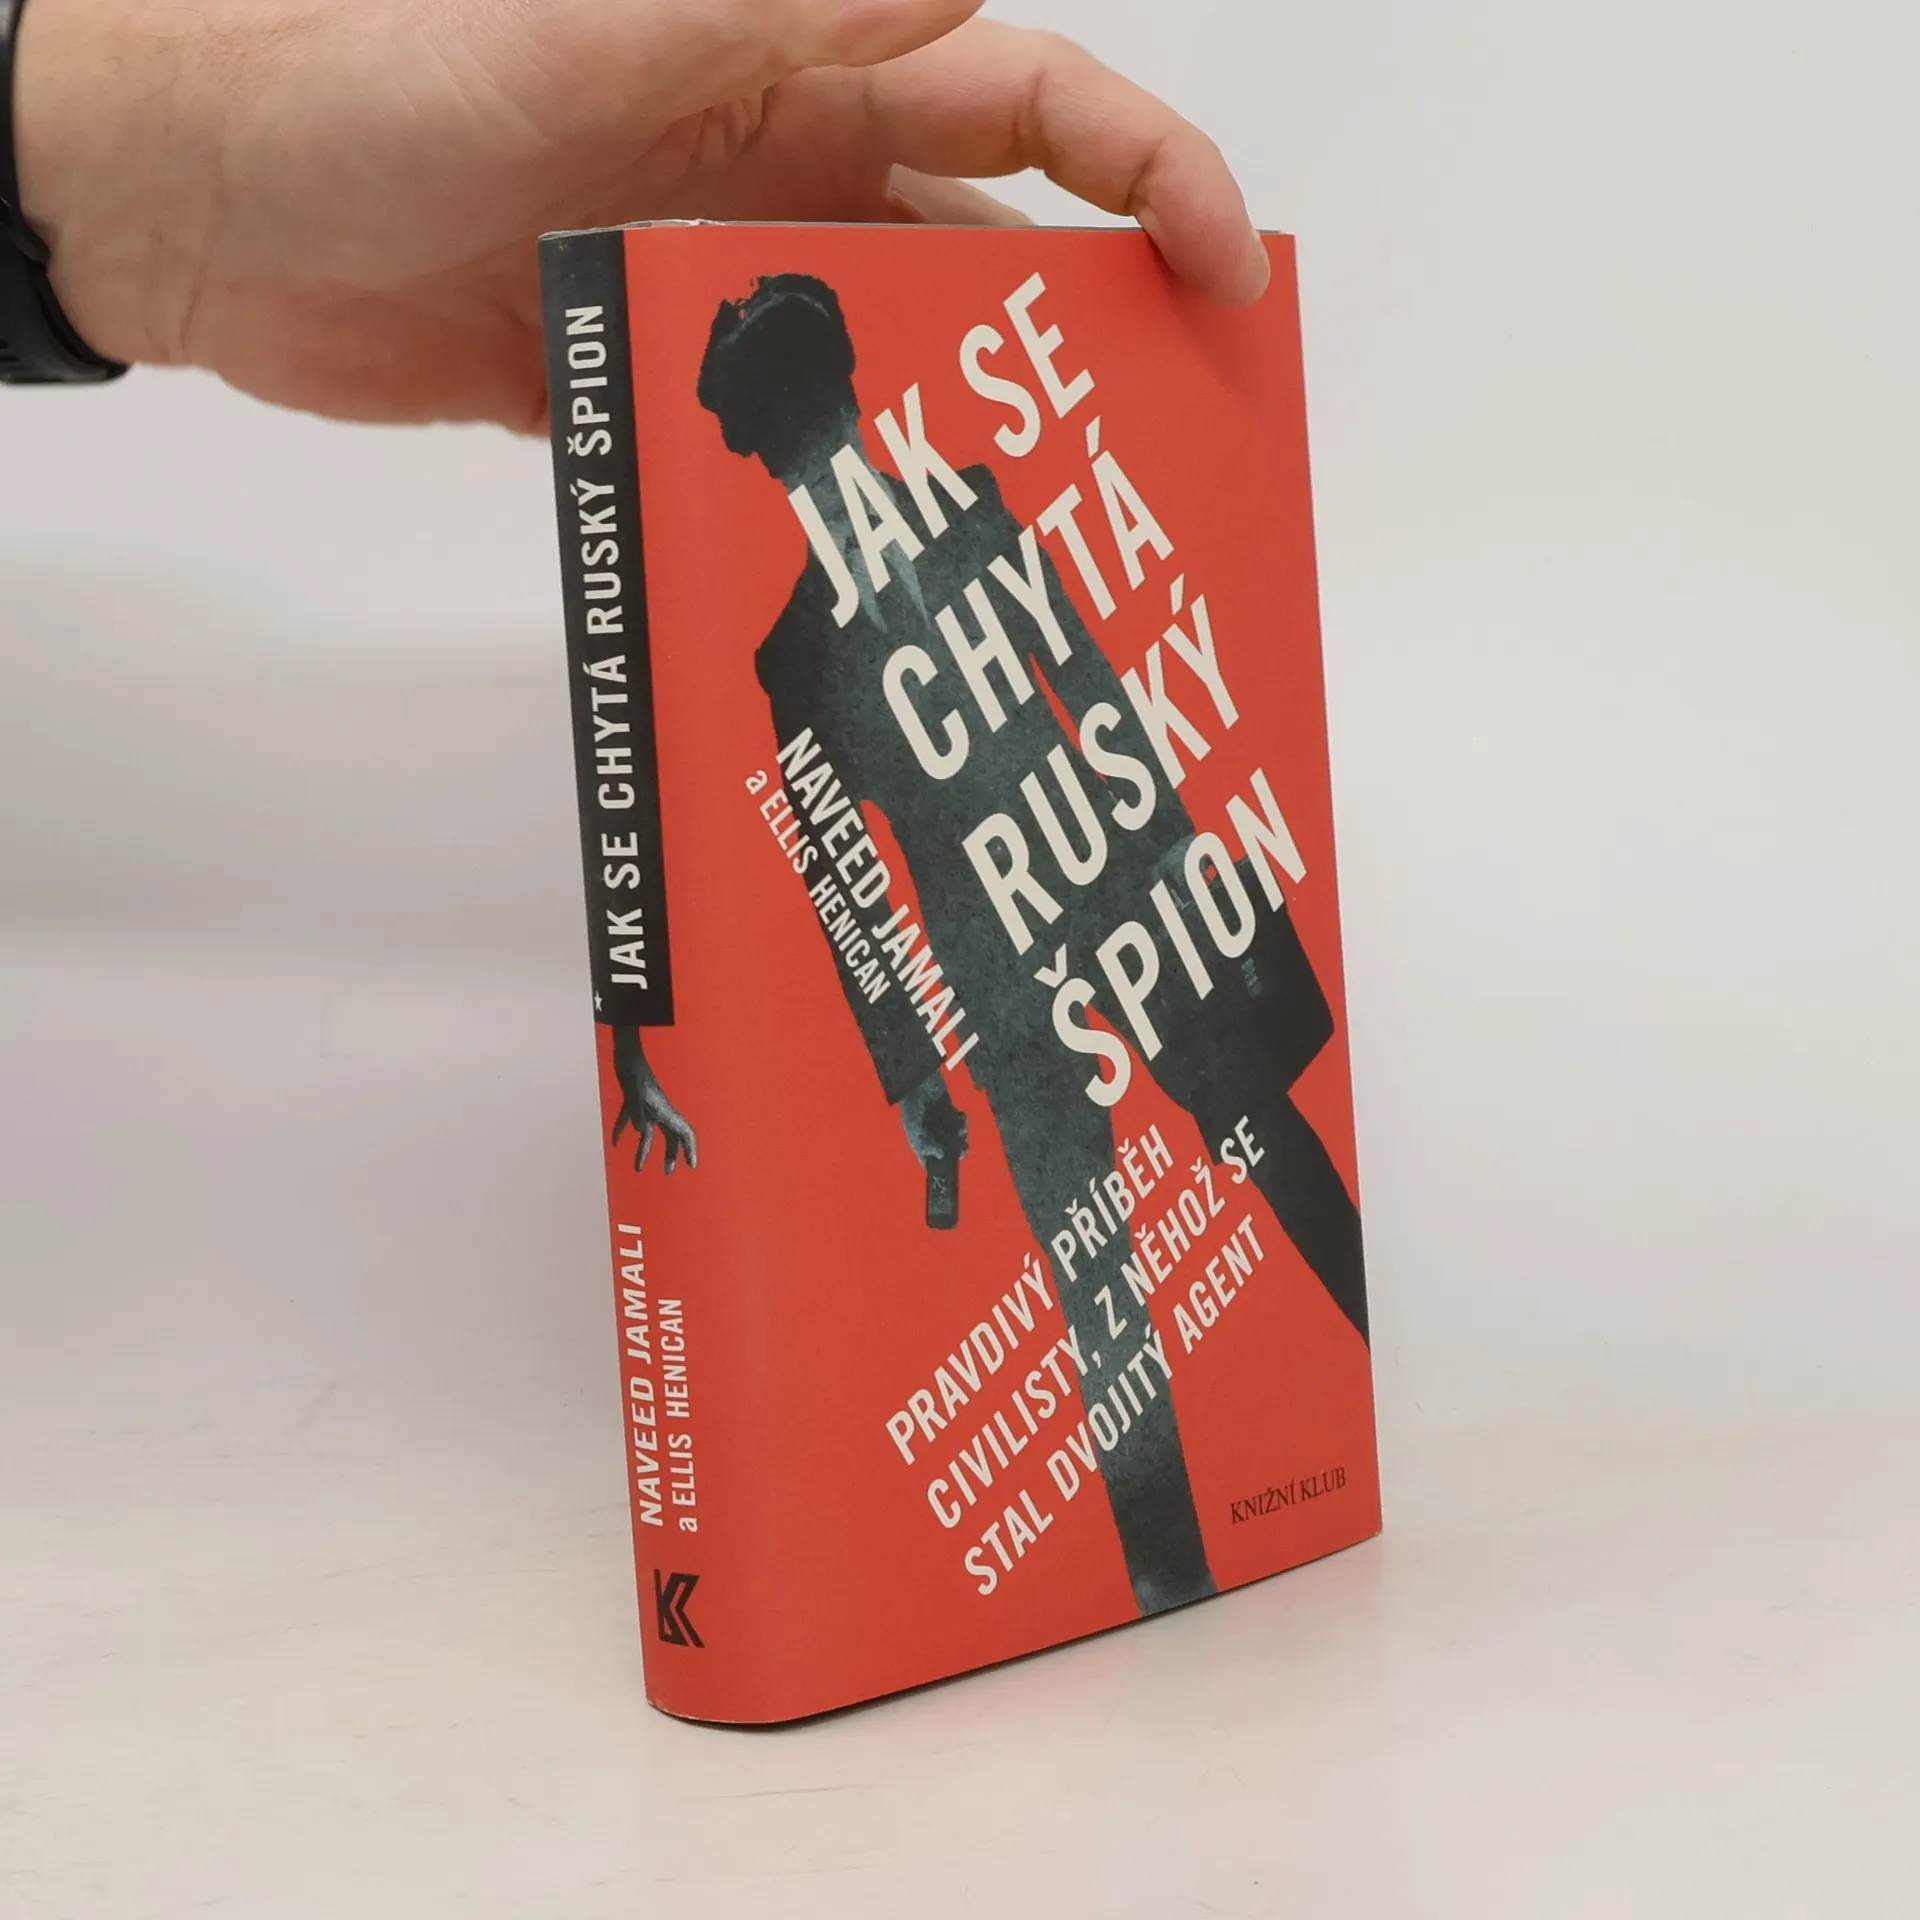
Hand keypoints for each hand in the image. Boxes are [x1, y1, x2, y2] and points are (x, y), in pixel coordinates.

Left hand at [13, 0, 1270, 429]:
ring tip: (1041, 549)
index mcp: (798, 72)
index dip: (1145, 172)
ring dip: (966, 446)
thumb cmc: (374, 84)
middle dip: (1091, 341)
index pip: (1023, 106)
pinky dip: (828, 504)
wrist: (207, 210)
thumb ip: (784, 8)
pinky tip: (874, 574)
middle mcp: (782, 182)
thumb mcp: (594, 30)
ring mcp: (719, 296)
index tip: (1223, 267)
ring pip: (891, 374)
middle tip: (1162, 456)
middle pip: (987, 260)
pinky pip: (773, 451)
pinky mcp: (651, 392)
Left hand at [612, 1027, 698, 1173]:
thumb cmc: (632, 1069)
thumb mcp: (633, 1092)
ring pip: (650, 1132)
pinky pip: (629, 1119)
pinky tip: (615, 1142)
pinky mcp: (632, 1099)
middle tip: (668, 1172)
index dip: (691, 1149)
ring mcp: (646, 1104)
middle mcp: (659, 1109)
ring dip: (644, 1150)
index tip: (692, 1165)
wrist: (625, 1051)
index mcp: (664, 1109)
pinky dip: (622, 1131)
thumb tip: (640, 1130)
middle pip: (670, 1135)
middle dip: (672, 1154)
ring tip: (638, 1168)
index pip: (684, 1131)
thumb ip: (637, 1111)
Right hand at [900, 1071, 967, 1168]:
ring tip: (960, 1131)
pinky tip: (960, 1116)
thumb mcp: (915, 1129)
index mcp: (919, 1141)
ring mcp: (941, 1123)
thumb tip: (941, 1155)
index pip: (930, 1160)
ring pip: (956, 1137)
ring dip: (961, 1136)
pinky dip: (962, 1121)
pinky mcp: (949, 1111)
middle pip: (947, 1150)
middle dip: (955, 1151)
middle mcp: (931, 1134)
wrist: (919, 1081)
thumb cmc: (911, 1106)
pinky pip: (960, 1122)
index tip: (950, 1171)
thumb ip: (926, 1145)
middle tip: (961, 1151)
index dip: (940, 1166)